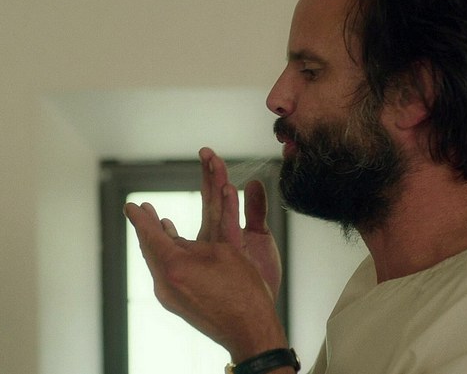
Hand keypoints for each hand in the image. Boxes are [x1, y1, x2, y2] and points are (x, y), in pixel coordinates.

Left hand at [125, 201, 286, 360]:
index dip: (140, 218)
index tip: (130, 206)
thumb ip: (193, 244)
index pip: (150, 236)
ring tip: (158, 223)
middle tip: (143, 209)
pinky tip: (172, 248)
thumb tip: (175, 241)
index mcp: (176, 267)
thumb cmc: (244, 292)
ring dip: (157, 242)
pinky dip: (165, 257)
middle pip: (149, 249)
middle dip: (146, 228)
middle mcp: (165, 285)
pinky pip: (165, 274)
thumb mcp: (222, 252)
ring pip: (156, 262)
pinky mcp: (177, 304)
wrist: (250, 331)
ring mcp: (169, 297)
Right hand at [197, 148, 281, 299]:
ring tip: (211, 157)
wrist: (255, 316)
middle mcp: (214, 239)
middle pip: (210, 199)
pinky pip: (230, 226)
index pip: (213, 199)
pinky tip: (228, 187)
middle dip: (209, 173)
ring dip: (214, 181)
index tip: (207, 155)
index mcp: (219, 234)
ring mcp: (219, 247)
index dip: (210, 177)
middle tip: (206, 150)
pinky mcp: (232, 254)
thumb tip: (253, 182)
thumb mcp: (260, 238)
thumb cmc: (255, 281)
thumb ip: (256, 209)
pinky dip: (230, 206)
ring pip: (215, 208)